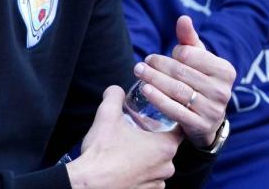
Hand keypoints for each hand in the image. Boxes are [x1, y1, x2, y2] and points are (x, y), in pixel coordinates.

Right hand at [66, 86, 180, 188]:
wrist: (90, 183)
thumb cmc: (103, 152)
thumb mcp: (106, 115)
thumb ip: (114, 96)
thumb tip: (116, 90)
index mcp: (164, 146)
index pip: (178, 128)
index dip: (168, 120)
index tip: (156, 116)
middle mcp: (167, 167)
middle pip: (166, 147)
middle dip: (153, 138)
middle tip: (136, 131)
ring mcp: (158, 183)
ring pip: (158, 164)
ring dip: (147, 157)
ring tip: (127, 149)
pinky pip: (149, 179)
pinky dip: (140, 172)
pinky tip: (125, 165)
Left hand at [135, 16, 235, 148]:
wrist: (206, 120)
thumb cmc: (199, 81)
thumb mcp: (198, 60)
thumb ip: (189, 39)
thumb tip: (183, 18)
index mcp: (225, 70)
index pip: (190, 54)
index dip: (172, 53)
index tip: (158, 56)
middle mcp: (222, 91)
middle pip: (181, 72)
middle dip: (157, 66)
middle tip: (141, 63)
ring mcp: (213, 110)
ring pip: (177, 90)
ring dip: (153, 79)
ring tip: (139, 72)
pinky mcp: (201, 126)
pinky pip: (176, 110)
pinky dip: (158, 99)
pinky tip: (145, 90)